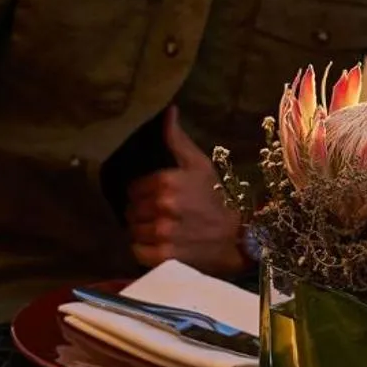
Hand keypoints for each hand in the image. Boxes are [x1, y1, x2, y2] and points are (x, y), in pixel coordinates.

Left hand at [126, 108, 241, 273]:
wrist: (235, 238)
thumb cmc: (216, 198)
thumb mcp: (199, 165)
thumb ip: (177, 139)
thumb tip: (168, 110)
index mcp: (167, 181)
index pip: (133, 188)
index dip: (143, 193)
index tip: (155, 198)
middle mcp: (163, 206)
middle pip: (131, 210)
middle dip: (141, 212)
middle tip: (158, 215)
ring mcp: (162, 233)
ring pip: (132, 230)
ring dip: (141, 231)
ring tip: (159, 230)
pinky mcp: (163, 256)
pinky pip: (136, 251)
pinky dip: (143, 250)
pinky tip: (158, 245)